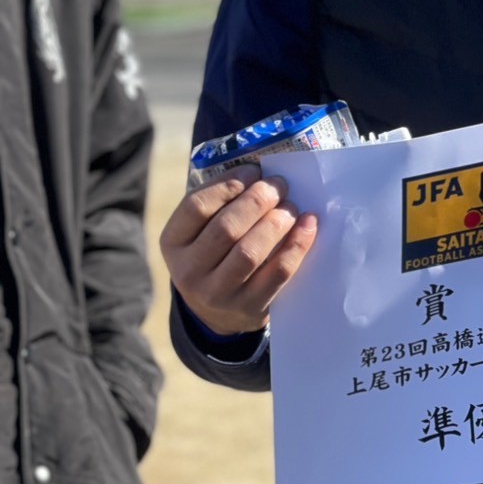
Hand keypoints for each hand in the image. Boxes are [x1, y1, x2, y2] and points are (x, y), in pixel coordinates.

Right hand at [159, 164, 317, 335]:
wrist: (220, 312)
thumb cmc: (216, 254)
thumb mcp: (201, 232)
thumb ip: (221, 204)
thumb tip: (262, 172)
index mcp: (173, 243)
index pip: (196, 207)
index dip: (228, 184)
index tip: (253, 171)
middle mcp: (189, 271)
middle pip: (226, 228)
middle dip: (258, 201)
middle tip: (279, 186)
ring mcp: (218, 294)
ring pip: (250, 252)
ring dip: (277, 222)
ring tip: (291, 206)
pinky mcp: (250, 307)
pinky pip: (278, 272)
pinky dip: (297, 245)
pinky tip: (308, 224)